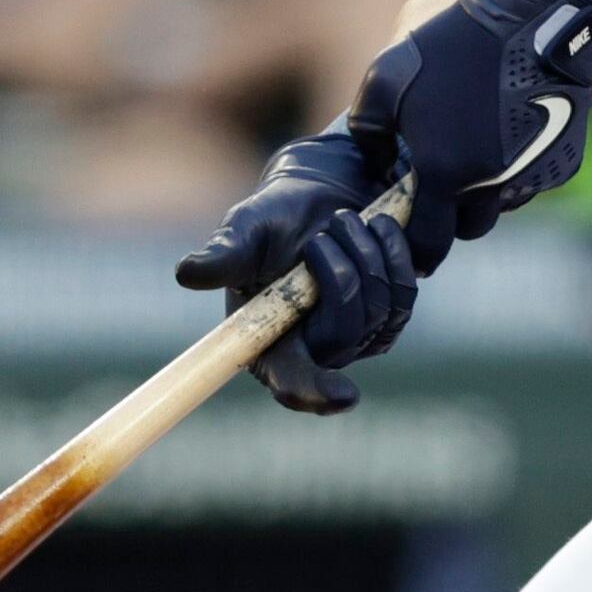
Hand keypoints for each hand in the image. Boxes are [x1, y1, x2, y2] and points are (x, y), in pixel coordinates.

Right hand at [177, 128, 417, 413]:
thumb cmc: (274, 219)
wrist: (321, 197)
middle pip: (345, 332)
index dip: (315, 392)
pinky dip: (392, 252)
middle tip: (321, 235)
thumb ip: (225, 254)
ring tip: (343, 222)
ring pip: (380, 309)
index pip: (293, 383)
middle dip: (339, 273)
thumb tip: (187, 273)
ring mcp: (356, 339)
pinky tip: (376, 227)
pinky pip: (404, 293)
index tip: (344, 395)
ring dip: (364, 254)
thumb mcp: (247, 230)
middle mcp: (314, 351)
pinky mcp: (388, 318)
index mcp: (269, 344)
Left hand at [348, 0, 591, 270]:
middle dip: (454, 215)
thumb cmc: (455, 39)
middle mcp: (493, 185)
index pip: (428, 243)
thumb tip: (377, 164)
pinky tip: (512, 126)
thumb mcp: (387, 76)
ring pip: (504, 203)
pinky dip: (520, 167)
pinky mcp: (565, 160)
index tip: (411, 244)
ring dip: (488, 189)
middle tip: (442, 181)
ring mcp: (534, 175)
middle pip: (470, 228)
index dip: (416, 250)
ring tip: (478, 142)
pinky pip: (534, 179)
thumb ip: (369, 132)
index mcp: (445, 172)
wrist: (538, 12)